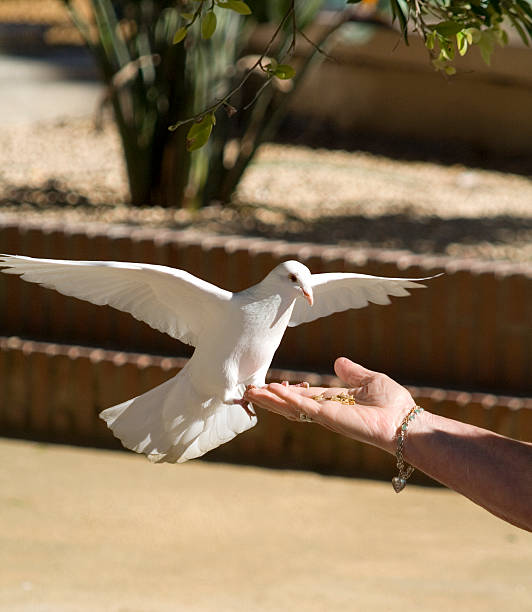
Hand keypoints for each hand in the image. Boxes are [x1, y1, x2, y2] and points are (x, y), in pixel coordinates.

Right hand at [244, 357, 415, 453]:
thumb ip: (352, 372)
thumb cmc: (393, 404)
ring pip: (290, 407)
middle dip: (270, 398)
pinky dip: (286, 398)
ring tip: (251, 392)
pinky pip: (301, 407)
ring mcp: (324, 415)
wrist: (404, 421)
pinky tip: (272, 390)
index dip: (287, 391)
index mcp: (335, 401)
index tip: (270, 386)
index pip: (304, 396)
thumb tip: (338, 362)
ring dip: (271, 400)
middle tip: (250, 391)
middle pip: (291, 404)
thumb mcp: (370, 380)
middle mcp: (326, 410)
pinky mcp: (327, 417)